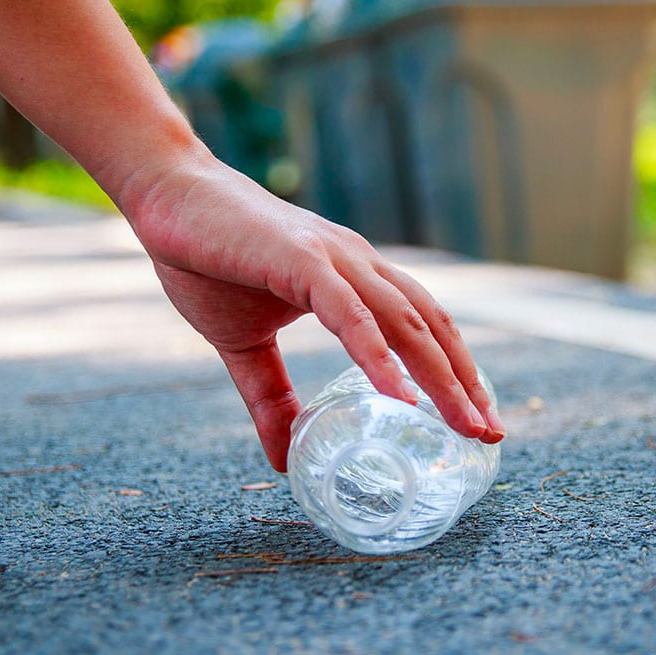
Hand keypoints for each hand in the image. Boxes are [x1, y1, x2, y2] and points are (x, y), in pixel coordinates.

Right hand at [121, 147, 505, 471]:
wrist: (166, 194)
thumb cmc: (206, 259)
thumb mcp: (243, 346)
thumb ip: (271, 398)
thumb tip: (285, 460)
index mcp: (354, 279)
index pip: (422, 328)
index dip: (454, 373)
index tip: (476, 420)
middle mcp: (358, 265)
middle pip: (430, 328)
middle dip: (465, 384)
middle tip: (490, 435)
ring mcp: (334, 259)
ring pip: (405, 322)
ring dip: (439, 376)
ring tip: (464, 424)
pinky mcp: (301, 259)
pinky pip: (350, 312)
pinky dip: (378, 354)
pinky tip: (398, 395)